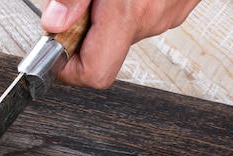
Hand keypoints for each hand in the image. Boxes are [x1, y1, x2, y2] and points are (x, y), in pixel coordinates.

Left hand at [41, 0, 200, 87]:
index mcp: (129, 12)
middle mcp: (153, 19)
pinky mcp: (178, 5)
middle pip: (104, 51)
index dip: (69, 68)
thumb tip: (54, 24)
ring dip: (106, 17)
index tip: (57, 48)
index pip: (94, 73)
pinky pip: (143, 16)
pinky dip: (128, 5)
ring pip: (122, 33)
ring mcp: (169, 13)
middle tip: (81, 5)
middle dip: (84, 31)